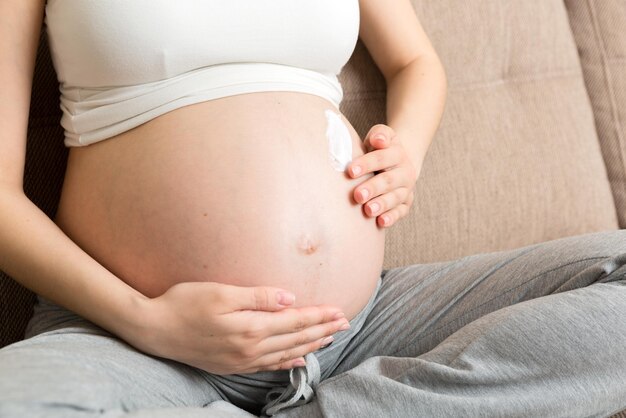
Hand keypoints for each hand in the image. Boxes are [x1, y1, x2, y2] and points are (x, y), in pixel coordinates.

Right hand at [128, 281, 347, 374]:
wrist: (153, 329)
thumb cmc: (185, 303)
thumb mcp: (221, 292)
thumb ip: (257, 296)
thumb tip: (289, 298)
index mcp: (250, 327)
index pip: (295, 321)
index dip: (319, 316)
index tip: (339, 311)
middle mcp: (250, 348)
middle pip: (295, 339)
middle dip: (322, 330)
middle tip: (345, 323)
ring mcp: (241, 360)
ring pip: (286, 353)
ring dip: (310, 345)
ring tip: (329, 339)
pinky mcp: (231, 365)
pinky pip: (268, 366)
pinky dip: (287, 362)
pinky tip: (297, 359)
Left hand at [348, 124, 418, 227]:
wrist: (398, 161)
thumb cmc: (379, 148)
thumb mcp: (380, 136)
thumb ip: (379, 135)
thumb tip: (378, 140)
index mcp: (397, 153)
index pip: (382, 158)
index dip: (367, 164)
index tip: (351, 171)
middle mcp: (404, 172)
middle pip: (388, 180)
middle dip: (373, 188)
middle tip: (358, 195)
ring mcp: (406, 189)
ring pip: (395, 198)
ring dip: (382, 204)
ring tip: (368, 210)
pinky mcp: (405, 204)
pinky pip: (400, 212)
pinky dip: (392, 217)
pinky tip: (381, 222)